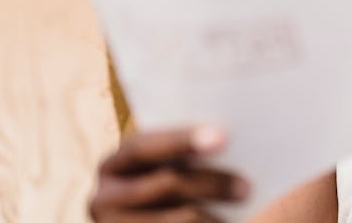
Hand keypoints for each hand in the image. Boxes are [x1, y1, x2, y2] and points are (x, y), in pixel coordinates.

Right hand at [90, 125, 249, 222]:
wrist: (149, 221)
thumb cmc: (173, 192)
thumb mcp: (169, 171)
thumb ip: (188, 157)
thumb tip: (231, 141)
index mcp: (115, 165)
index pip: (144, 146)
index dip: (183, 140)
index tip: (223, 137)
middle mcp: (104, 199)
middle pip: (166, 184)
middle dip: (211, 183)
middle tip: (247, 188)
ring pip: (179, 219)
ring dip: (214, 217)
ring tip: (248, 211)